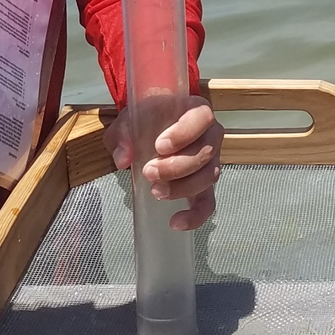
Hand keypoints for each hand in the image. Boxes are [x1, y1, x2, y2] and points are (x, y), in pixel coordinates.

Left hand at [104, 94, 222, 231]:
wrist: (152, 128)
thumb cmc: (146, 119)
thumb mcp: (129, 119)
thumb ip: (123, 134)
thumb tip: (123, 159)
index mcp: (196, 111)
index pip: (202, 118)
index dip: (184, 133)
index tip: (160, 145)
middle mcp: (211, 135)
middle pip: (206, 153)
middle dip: (177, 166)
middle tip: (149, 172)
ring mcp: (210, 161)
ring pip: (208, 177)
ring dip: (182, 188)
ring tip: (155, 192)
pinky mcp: (204, 185)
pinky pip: (208, 203)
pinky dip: (195, 215)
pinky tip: (176, 222)